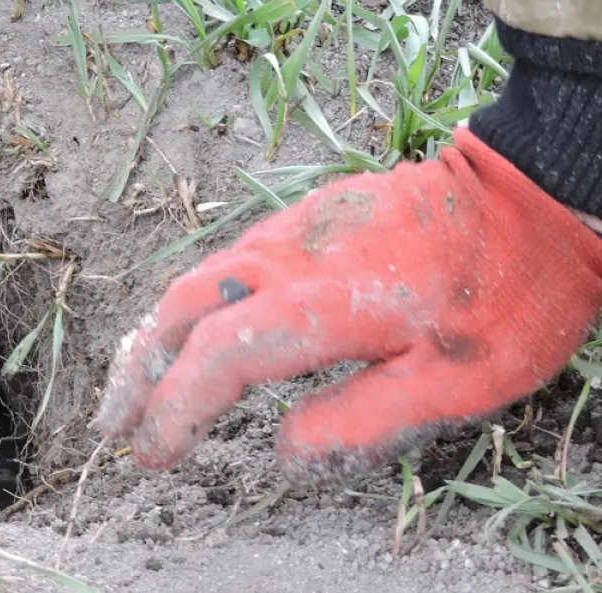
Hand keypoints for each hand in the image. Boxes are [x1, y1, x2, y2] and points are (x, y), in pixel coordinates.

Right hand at [94, 127, 601, 485]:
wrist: (533, 189)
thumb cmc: (506, 293)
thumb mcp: (455, 380)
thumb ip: (361, 418)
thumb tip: (283, 450)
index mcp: (322, 304)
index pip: (217, 360)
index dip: (173, 410)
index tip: (148, 454)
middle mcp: (288, 258)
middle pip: (181, 312)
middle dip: (136, 373)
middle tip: (111, 426)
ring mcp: (292, 229)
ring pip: (196, 281)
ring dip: (155, 337)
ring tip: (135, 386)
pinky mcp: (303, 216)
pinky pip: (224, 261)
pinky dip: (190, 306)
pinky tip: (195, 330)